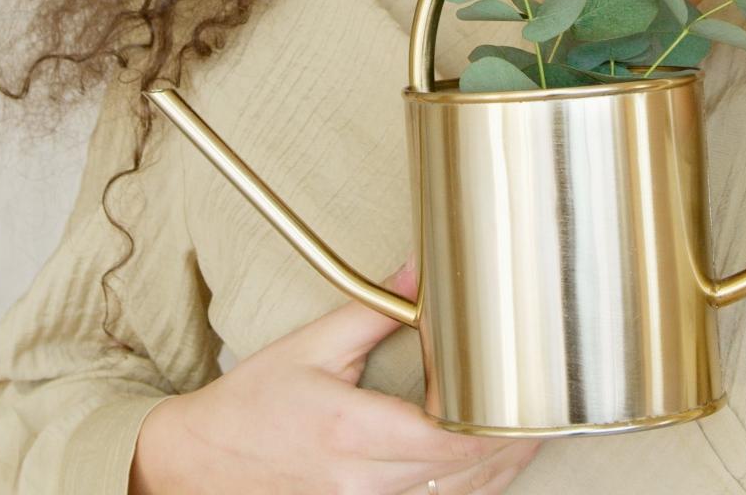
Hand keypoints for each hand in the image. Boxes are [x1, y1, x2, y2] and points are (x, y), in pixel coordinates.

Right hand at [131, 259, 549, 493]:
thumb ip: (371, 312)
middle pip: (462, 474)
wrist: (200, 462)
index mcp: (352, 431)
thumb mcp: (309, 348)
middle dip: (510, 447)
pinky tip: (481, 468)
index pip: (449, 440)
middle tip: (545, 416)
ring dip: (495, 472)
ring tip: (526, 438)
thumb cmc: (251, 406)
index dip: (499, 429)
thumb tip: (418, 274)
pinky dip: (461, 490)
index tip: (528, 406)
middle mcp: (361, 480)